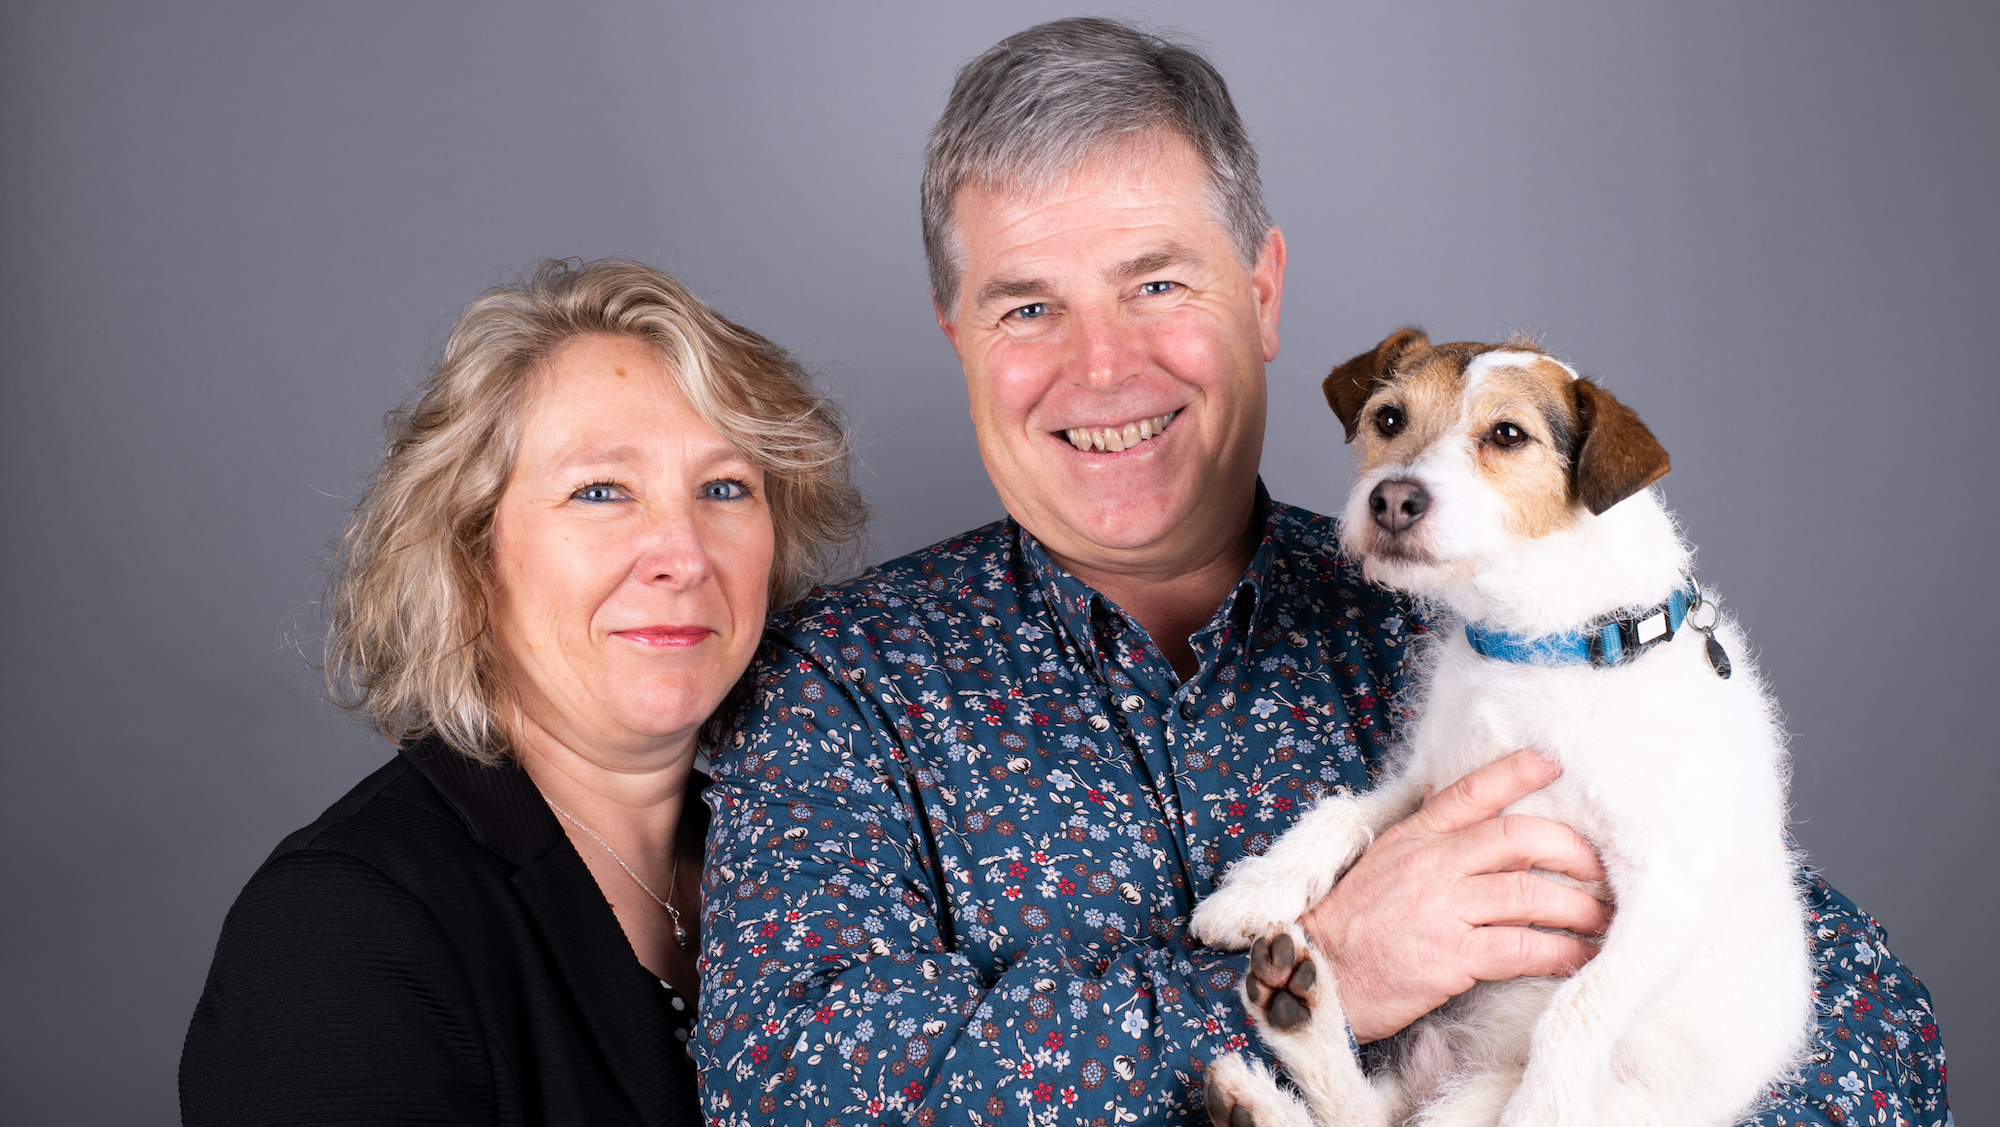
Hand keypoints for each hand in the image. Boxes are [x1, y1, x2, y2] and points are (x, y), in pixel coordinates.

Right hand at [1298, 750, 1609, 1042]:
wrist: (1318, 976)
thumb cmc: (1354, 924)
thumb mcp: (1384, 864)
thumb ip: (1428, 842)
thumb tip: (1470, 818)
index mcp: (1415, 837)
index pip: (1472, 792)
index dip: (1517, 773)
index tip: (1554, 763)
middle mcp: (1431, 864)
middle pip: (1519, 839)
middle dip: (1573, 851)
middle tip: (1602, 869)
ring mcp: (1441, 909)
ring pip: (1530, 893)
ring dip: (1580, 907)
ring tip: (1605, 918)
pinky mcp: (1451, 957)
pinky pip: (1524, 947)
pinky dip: (1563, 952)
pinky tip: (1583, 956)